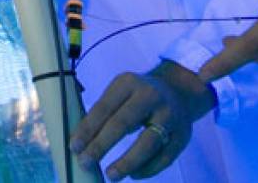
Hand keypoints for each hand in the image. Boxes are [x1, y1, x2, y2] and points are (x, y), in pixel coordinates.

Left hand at [69, 60, 214, 180]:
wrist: (178, 91)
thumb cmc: (137, 96)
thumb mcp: (120, 92)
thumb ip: (103, 112)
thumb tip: (80, 143)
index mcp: (128, 83)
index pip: (104, 107)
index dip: (87, 128)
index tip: (74, 147)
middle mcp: (151, 96)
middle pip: (123, 123)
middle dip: (101, 145)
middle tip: (85, 162)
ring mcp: (170, 115)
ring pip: (147, 143)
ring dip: (127, 162)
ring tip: (111, 175)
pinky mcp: (183, 135)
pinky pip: (165, 156)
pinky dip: (148, 168)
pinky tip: (133, 174)